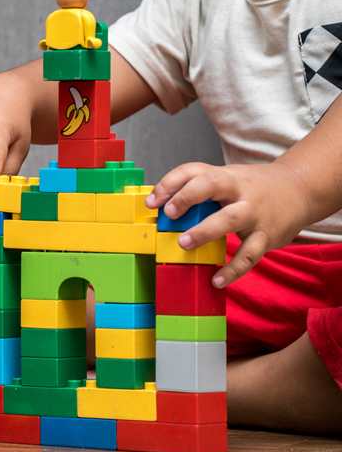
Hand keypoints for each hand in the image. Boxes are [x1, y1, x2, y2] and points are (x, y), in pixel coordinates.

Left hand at [144, 162, 311, 287]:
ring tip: (184, 245)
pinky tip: (216, 280)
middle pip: (212, 183)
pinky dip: (232, 270)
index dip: (169, 184)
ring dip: (205, 231)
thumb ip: (197, 191)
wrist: (300, 189)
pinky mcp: (267, 235)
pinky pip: (249, 255)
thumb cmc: (251, 188)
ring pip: (230, 219)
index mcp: (224, 175)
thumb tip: (159, 209)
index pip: (193, 170)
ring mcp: (255, 212)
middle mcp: (239, 190)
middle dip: (187, 197)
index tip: (152, 202)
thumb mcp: (226, 180)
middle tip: (169, 215)